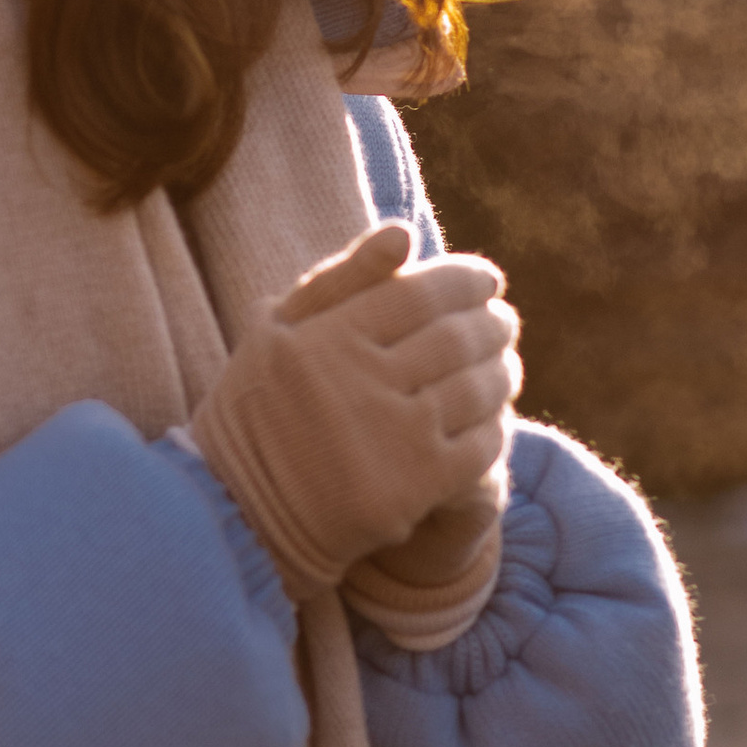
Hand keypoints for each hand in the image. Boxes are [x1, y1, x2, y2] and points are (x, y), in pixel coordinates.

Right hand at [188, 220, 520, 595]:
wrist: (242, 514)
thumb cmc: (259, 409)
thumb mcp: (275, 331)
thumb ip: (339, 278)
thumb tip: (405, 232)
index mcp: (327, 338)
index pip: (421, 293)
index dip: (467, 280)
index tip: (488, 280)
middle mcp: (361, 382)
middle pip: (457, 338)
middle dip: (493, 324)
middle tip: (503, 321)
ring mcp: (392, 437)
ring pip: (477, 389)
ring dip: (503, 371)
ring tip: (504, 364)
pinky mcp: (415, 488)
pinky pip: (480, 444)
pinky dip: (495, 424)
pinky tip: (491, 417)